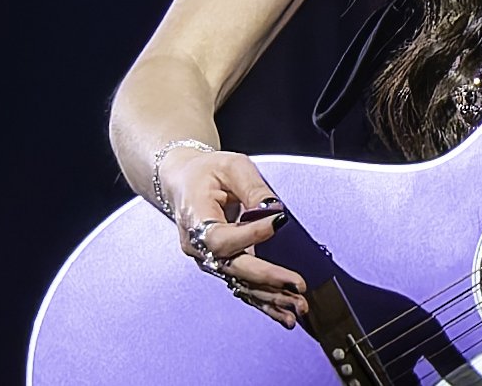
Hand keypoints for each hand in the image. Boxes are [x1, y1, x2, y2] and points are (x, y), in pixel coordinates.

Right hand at [161, 146, 309, 328]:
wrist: (184, 182)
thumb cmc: (208, 171)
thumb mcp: (231, 167)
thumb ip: (253, 188)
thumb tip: (274, 212)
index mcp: (195, 220)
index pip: (221, 237)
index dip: (249, 234)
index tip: (279, 222)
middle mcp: (198, 248)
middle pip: (233, 268)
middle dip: (267, 279)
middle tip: (297, 285)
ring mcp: (209, 261)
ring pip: (241, 284)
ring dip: (271, 298)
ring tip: (298, 308)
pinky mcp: (223, 266)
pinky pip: (244, 287)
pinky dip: (265, 302)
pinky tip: (286, 315)